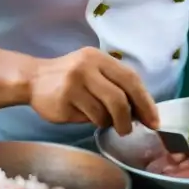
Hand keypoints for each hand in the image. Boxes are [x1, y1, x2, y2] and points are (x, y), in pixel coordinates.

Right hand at [27, 47, 159, 134]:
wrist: (34, 79)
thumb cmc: (72, 77)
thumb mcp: (95, 70)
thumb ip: (116, 84)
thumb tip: (142, 111)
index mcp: (100, 58)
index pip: (131, 79)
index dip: (145, 102)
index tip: (154, 120)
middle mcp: (87, 67)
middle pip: (119, 98)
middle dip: (129, 118)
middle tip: (129, 130)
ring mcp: (73, 84)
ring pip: (103, 112)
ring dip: (108, 122)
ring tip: (104, 122)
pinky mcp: (62, 101)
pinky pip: (87, 118)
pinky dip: (92, 122)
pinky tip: (85, 117)